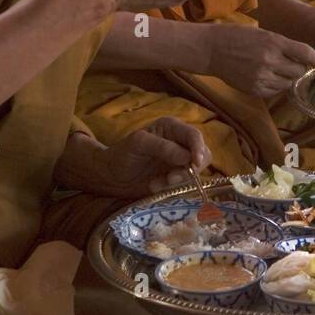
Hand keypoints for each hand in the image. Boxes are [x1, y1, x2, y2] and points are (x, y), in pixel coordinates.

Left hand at [83, 118, 211, 196]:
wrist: (111, 176)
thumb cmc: (122, 154)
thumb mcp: (139, 144)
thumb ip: (163, 147)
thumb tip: (188, 157)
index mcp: (172, 127)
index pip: (194, 136)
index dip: (198, 149)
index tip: (194, 165)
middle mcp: (180, 142)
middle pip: (202, 154)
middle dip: (189, 168)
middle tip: (171, 179)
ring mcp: (180, 160)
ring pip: (196, 170)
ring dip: (179, 179)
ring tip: (158, 183)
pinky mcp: (177, 176)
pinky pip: (185, 183)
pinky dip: (172, 187)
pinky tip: (155, 185)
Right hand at [204, 25, 314, 98]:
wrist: (211, 49)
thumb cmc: (238, 37)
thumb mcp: (264, 34)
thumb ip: (283, 46)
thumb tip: (304, 60)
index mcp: (273, 41)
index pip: (304, 53)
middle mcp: (270, 60)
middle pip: (299, 71)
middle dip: (300, 68)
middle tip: (292, 64)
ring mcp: (261, 77)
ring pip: (288, 82)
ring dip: (287, 77)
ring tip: (273, 68)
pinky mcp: (254, 89)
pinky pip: (275, 91)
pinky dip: (275, 85)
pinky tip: (264, 76)